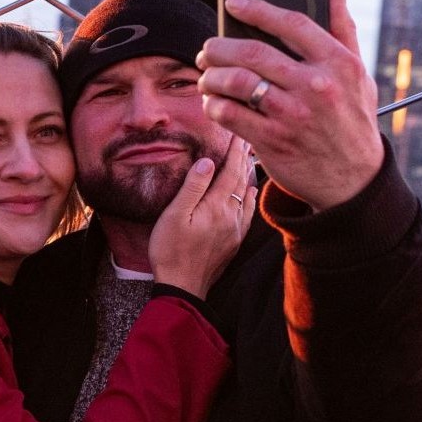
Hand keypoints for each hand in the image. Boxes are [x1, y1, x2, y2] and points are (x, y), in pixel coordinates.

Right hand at [147, 134, 257, 295]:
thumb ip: (193, 187)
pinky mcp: (233, 242)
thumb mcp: (174, 215)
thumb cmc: (171, 250)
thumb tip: (208, 161)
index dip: (234, 150)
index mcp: (215, 206)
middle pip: (240, 180)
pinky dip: (250, 197)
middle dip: (243, 158)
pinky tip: (250, 192)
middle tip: (246, 139)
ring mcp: (234, 230)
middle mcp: (231, 216)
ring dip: (247, 175)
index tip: (238, 134)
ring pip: (246, 195)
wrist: (182, 287)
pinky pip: (247, 212)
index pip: (229, 171)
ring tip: (249, 159)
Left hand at [197, 0, 383, 212]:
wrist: (354, 180)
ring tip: (206, 75)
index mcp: (338, 63)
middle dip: (220, 46)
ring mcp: (293, 114)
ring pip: (236, 81)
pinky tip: (213, 102)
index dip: (258, 9)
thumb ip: (344, 31)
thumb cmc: (354, 120)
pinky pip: (230, 114)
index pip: (292, 23)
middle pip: (252, 51)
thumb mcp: (358, 75)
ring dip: (211, 76)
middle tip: (208, 49)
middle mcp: (316, 86)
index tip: (234, 3)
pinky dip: (214, 105)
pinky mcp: (273, 140)